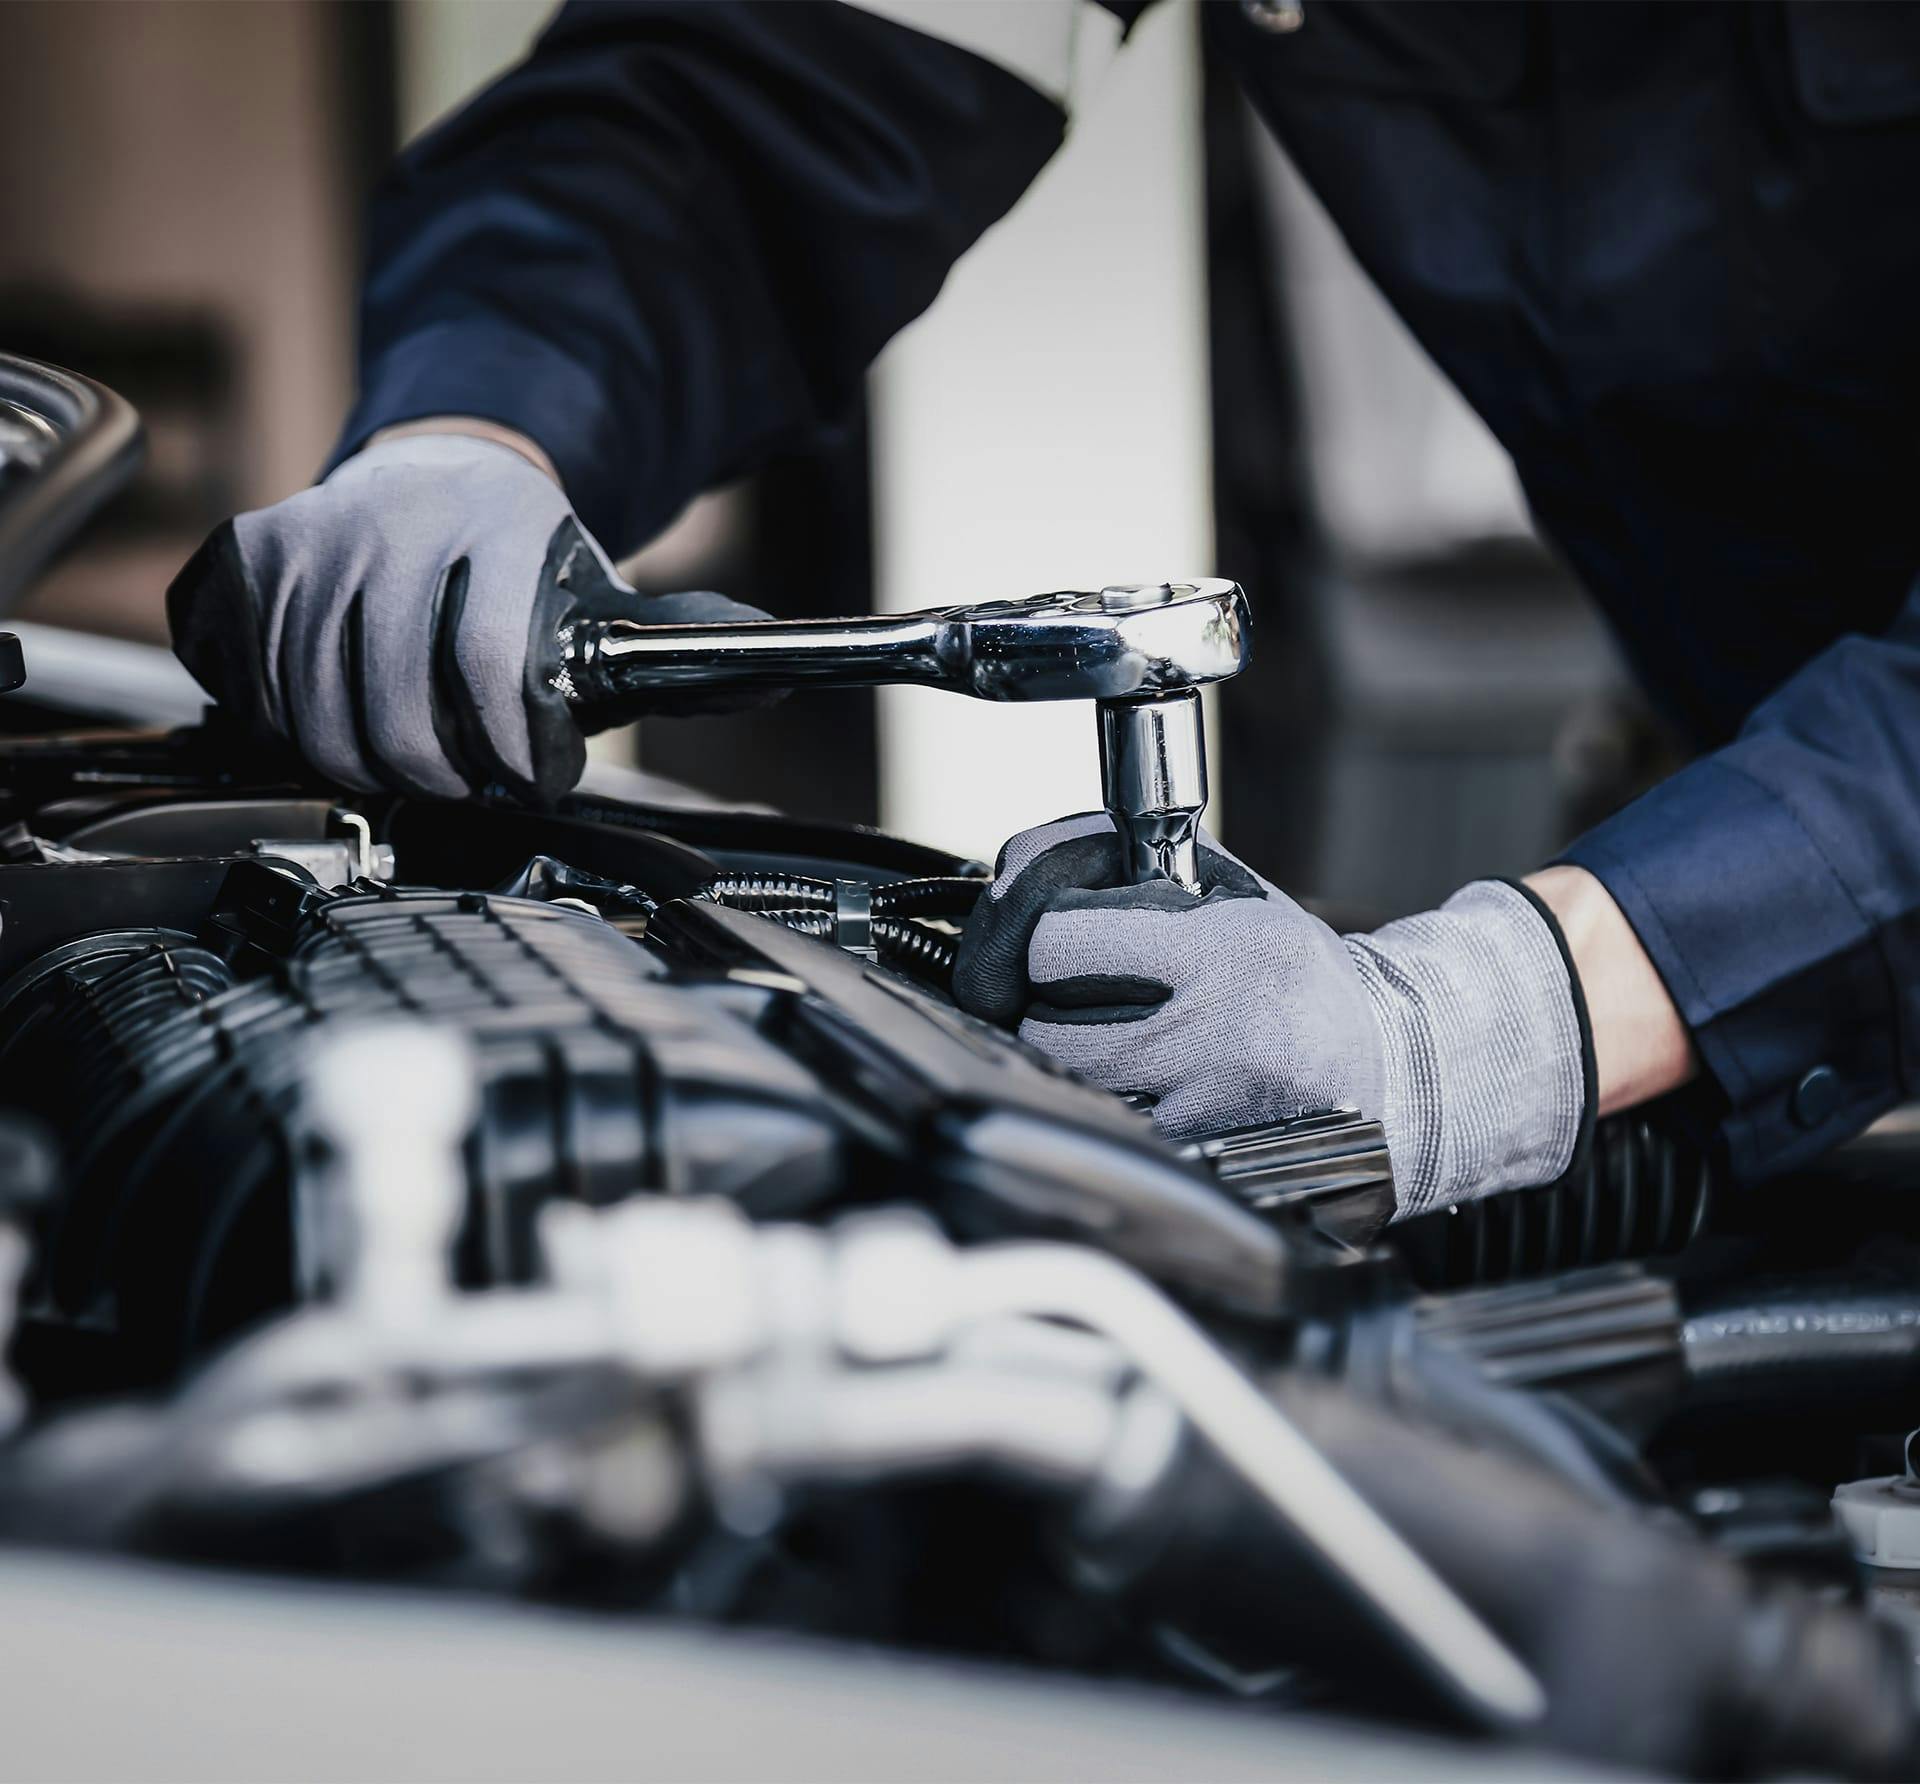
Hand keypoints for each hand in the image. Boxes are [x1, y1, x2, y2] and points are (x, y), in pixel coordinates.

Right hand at [165, 432, 768, 802]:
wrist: (442, 473)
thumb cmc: (528, 564)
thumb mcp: (608, 596)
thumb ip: (685, 643)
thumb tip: (778, 668)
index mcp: (497, 525)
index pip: (491, 668)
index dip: (511, 753)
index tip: (530, 780)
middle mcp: (391, 522)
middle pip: (394, 715)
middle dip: (442, 779)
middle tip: (469, 784)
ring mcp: (309, 537)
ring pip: (314, 717)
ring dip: (367, 764)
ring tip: (415, 757)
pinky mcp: (246, 559)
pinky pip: (249, 685)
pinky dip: (290, 725)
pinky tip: (340, 713)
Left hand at [952, 814, 1590, 1216]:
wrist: (1392, 1066)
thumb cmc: (1296, 976)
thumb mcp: (1234, 898)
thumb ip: (1137, 869)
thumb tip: (1023, 863)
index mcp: (1222, 951)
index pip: (1060, 944)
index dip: (1042, 939)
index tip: (1060, 943)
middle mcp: (1216, 1031)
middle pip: (1050, 1027)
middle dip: (1044, 1008)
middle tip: (1070, 999)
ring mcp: (1209, 1106)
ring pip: (1072, 1087)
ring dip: (1067, 1064)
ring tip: (1106, 1040)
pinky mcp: (1206, 1159)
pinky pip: (1113, 1133)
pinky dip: (1107, 1111)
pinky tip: (1138, 1090)